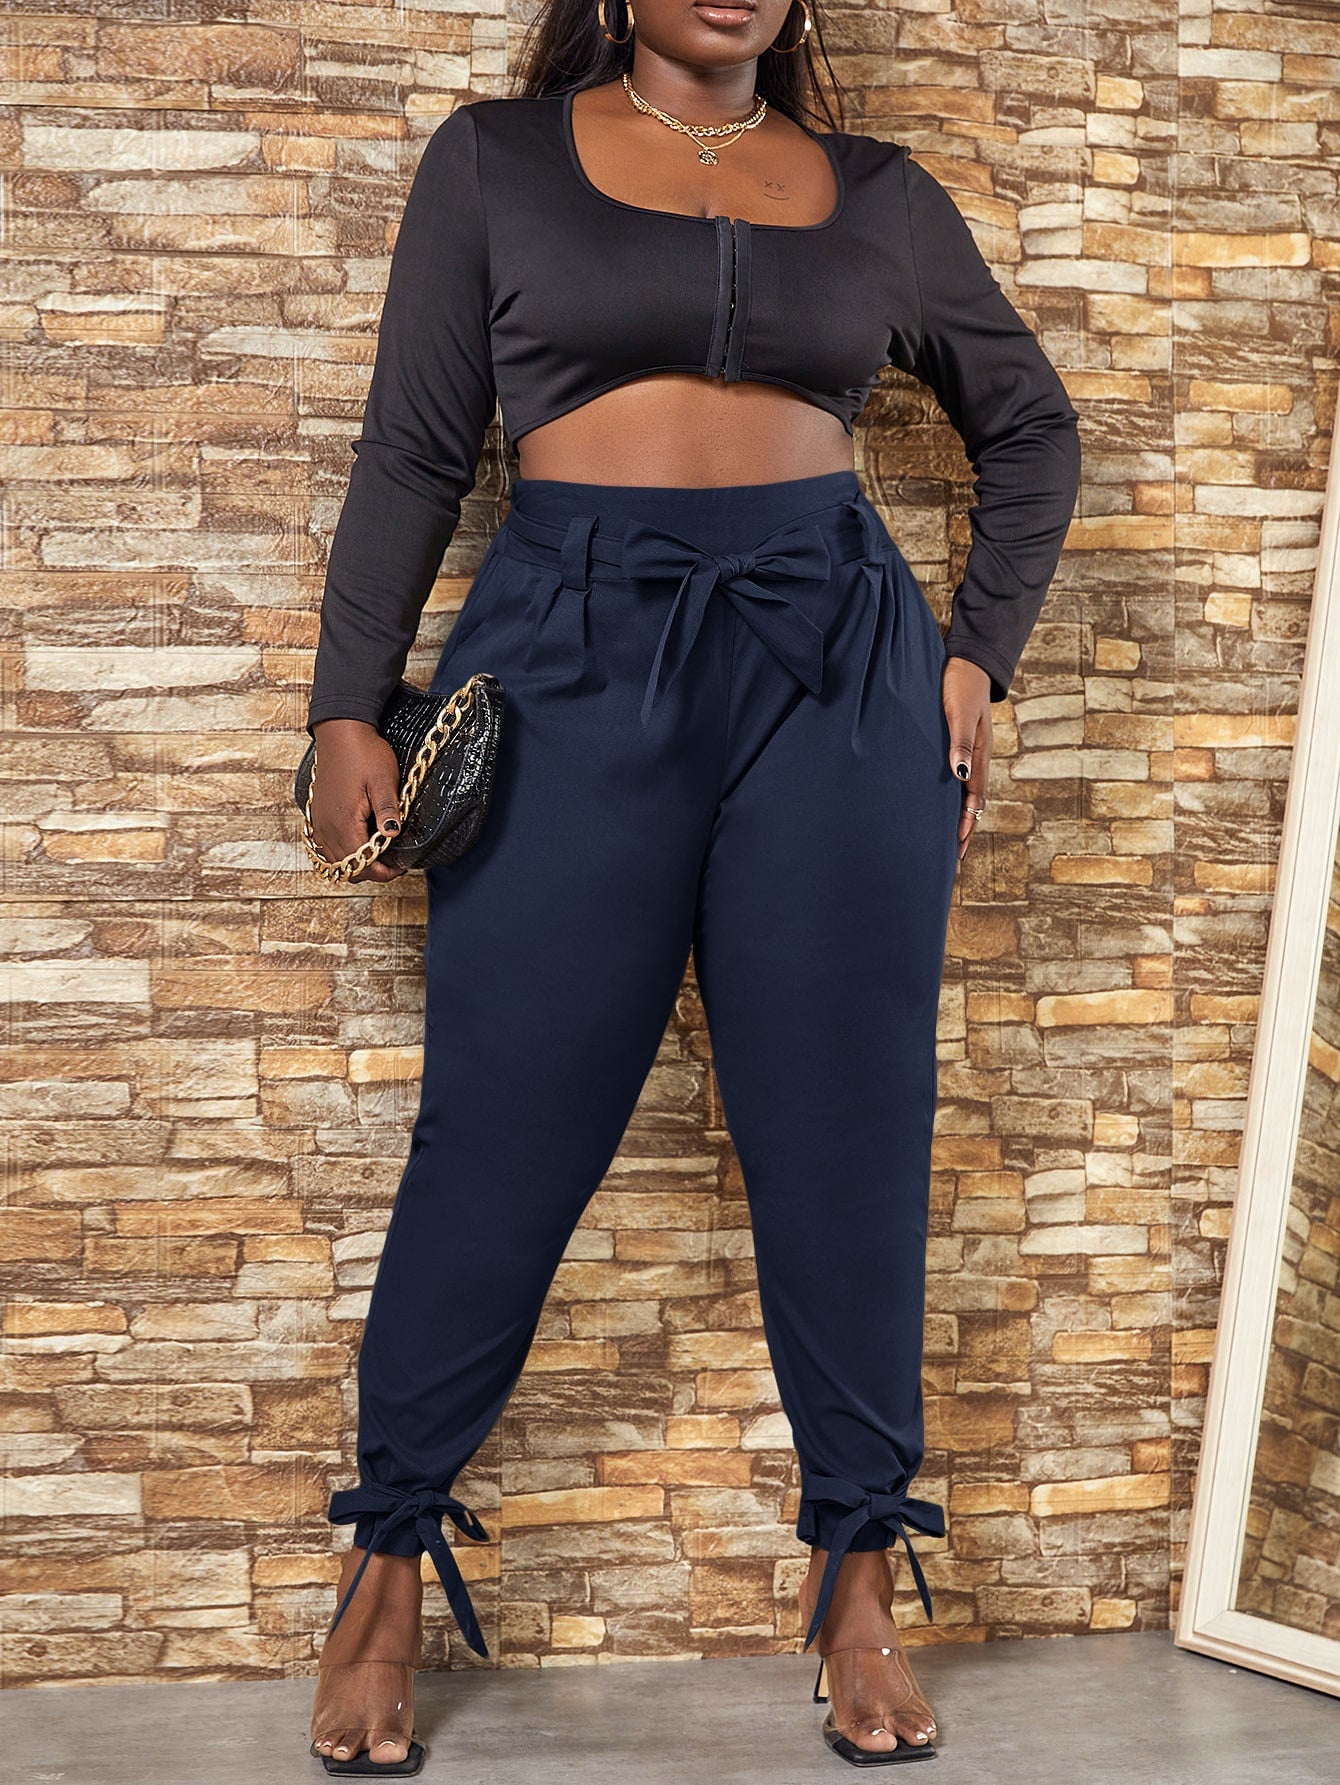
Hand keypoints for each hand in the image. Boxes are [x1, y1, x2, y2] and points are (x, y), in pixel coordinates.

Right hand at [307, 719, 407, 882]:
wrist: (341, 731)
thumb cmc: (364, 753)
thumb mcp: (383, 780)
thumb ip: (388, 809)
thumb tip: (393, 834)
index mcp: (343, 822)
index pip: (362, 865)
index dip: (383, 872)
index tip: (401, 865)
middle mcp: (327, 827)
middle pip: (347, 868)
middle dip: (372, 870)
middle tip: (393, 861)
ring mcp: (320, 821)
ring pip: (335, 860)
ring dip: (356, 863)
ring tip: (378, 852)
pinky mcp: (318, 815)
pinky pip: (326, 847)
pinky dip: (342, 852)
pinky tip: (359, 842)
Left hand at [942, 657, 991, 865]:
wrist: (967, 660)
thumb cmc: (961, 685)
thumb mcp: (960, 714)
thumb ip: (961, 742)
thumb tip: (959, 775)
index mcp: (978, 756)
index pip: (973, 800)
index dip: (965, 826)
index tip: (956, 850)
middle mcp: (973, 758)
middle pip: (969, 802)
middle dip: (961, 829)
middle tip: (951, 857)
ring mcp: (965, 751)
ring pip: (961, 792)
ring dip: (954, 815)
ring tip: (944, 839)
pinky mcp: (955, 743)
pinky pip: (953, 777)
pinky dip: (948, 796)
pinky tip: (936, 802)